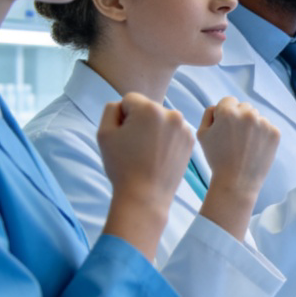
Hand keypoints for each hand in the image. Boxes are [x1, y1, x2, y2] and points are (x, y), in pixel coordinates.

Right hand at [97, 93, 194, 258]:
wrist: (146, 196)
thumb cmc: (123, 166)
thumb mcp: (104, 133)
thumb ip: (111, 109)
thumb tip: (124, 105)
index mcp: (149, 109)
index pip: (129, 100)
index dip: (122, 118)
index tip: (124, 138)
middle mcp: (171, 113)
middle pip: (147, 108)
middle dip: (140, 122)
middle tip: (136, 147)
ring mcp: (184, 127)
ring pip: (161, 120)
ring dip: (154, 130)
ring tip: (148, 153)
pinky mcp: (191, 140)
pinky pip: (173, 131)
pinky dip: (166, 139)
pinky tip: (159, 155)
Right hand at [197, 97, 279, 238]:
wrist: (236, 182)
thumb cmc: (217, 159)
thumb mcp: (202, 134)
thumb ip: (209, 114)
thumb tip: (219, 107)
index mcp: (228, 112)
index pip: (228, 101)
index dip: (224, 114)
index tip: (225, 128)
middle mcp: (248, 114)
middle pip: (244, 107)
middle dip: (239, 118)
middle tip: (235, 138)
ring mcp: (264, 123)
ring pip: (257, 117)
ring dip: (252, 126)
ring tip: (245, 146)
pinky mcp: (275, 133)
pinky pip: (267, 127)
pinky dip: (262, 135)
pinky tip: (254, 149)